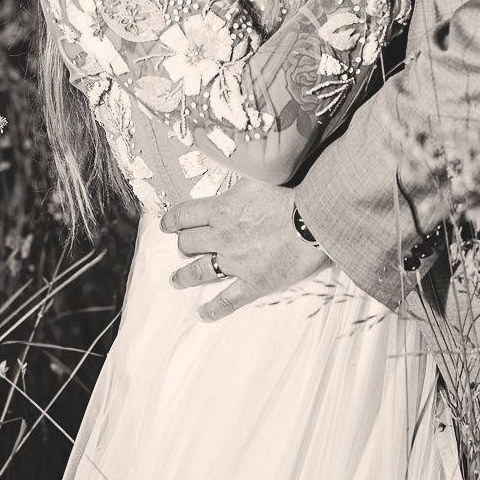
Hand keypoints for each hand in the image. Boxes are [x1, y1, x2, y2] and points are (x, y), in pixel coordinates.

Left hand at [160, 179, 326, 321]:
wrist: (313, 222)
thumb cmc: (292, 194)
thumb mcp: (259, 176)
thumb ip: (240, 179)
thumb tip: (231, 164)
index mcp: (222, 209)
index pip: (184, 215)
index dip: (171, 220)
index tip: (166, 224)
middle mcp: (222, 236)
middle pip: (188, 243)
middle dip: (182, 245)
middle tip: (181, 248)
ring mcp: (235, 262)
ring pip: (199, 271)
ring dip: (184, 277)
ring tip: (176, 281)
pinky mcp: (253, 283)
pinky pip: (227, 300)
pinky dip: (213, 309)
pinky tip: (203, 314)